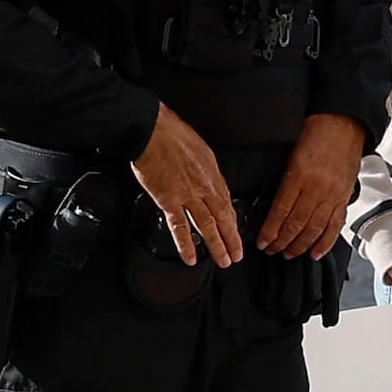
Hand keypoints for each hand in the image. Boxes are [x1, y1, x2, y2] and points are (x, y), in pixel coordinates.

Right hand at [133, 105, 243, 267]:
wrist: (153, 131)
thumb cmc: (174, 135)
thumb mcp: (202, 151)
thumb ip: (206, 171)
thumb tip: (208, 181)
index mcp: (213, 175)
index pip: (228, 204)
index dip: (233, 221)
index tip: (236, 234)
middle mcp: (204, 188)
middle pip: (223, 218)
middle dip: (232, 239)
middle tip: (237, 255)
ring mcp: (188, 196)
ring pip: (207, 226)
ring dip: (217, 245)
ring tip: (223, 260)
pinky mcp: (168, 200)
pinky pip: (179, 226)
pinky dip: (186, 244)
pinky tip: (190, 257)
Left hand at [254, 115, 360, 260]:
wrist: (344, 122)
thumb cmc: (316, 132)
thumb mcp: (290, 152)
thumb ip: (282, 178)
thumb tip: (270, 201)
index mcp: (299, 174)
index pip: (281, 211)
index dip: (270, 230)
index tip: (262, 242)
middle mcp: (317, 188)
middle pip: (296, 224)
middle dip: (281, 242)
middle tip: (271, 251)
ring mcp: (333, 194)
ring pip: (315, 228)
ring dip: (300, 245)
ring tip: (288, 254)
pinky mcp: (345, 196)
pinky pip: (335, 224)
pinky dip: (326, 241)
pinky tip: (316, 252)